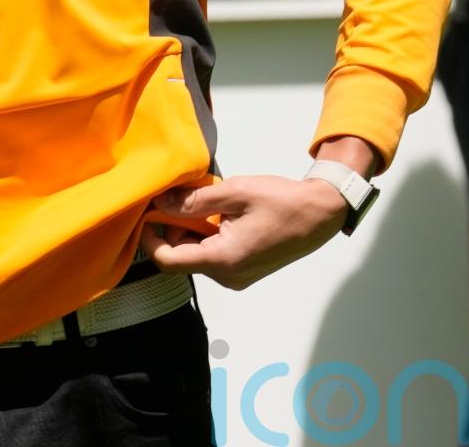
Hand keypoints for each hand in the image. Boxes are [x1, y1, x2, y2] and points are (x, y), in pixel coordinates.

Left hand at [141, 175, 348, 289]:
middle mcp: (228, 276)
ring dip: (191, 230)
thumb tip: (161, 204)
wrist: (322, 213)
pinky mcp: (244, 271)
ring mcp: (237, 277)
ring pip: (196, 256)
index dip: (149, 239)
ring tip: (207, 203)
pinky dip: (207, 236)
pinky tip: (220, 214)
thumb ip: (194, 200)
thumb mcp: (234, 192)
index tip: (146, 216)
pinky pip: (213, 256)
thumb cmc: (283, 201)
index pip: (168, 261)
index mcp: (223, 260)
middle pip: (181, 258)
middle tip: (180, 199)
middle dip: (173, 229)